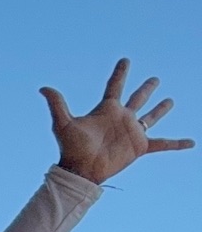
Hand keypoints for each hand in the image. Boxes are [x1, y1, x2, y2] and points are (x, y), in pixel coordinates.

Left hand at [43, 59, 191, 184]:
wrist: (81, 171)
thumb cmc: (71, 148)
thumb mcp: (64, 124)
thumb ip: (57, 105)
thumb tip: (43, 88)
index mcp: (107, 109)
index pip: (115, 86)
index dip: (120, 73)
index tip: (125, 60)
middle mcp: (122, 118)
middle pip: (137, 98)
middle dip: (146, 89)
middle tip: (154, 79)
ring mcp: (132, 132)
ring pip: (151, 117)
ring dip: (160, 109)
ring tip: (170, 101)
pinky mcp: (139, 147)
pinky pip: (163, 144)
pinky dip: (176, 144)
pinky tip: (191, 142)